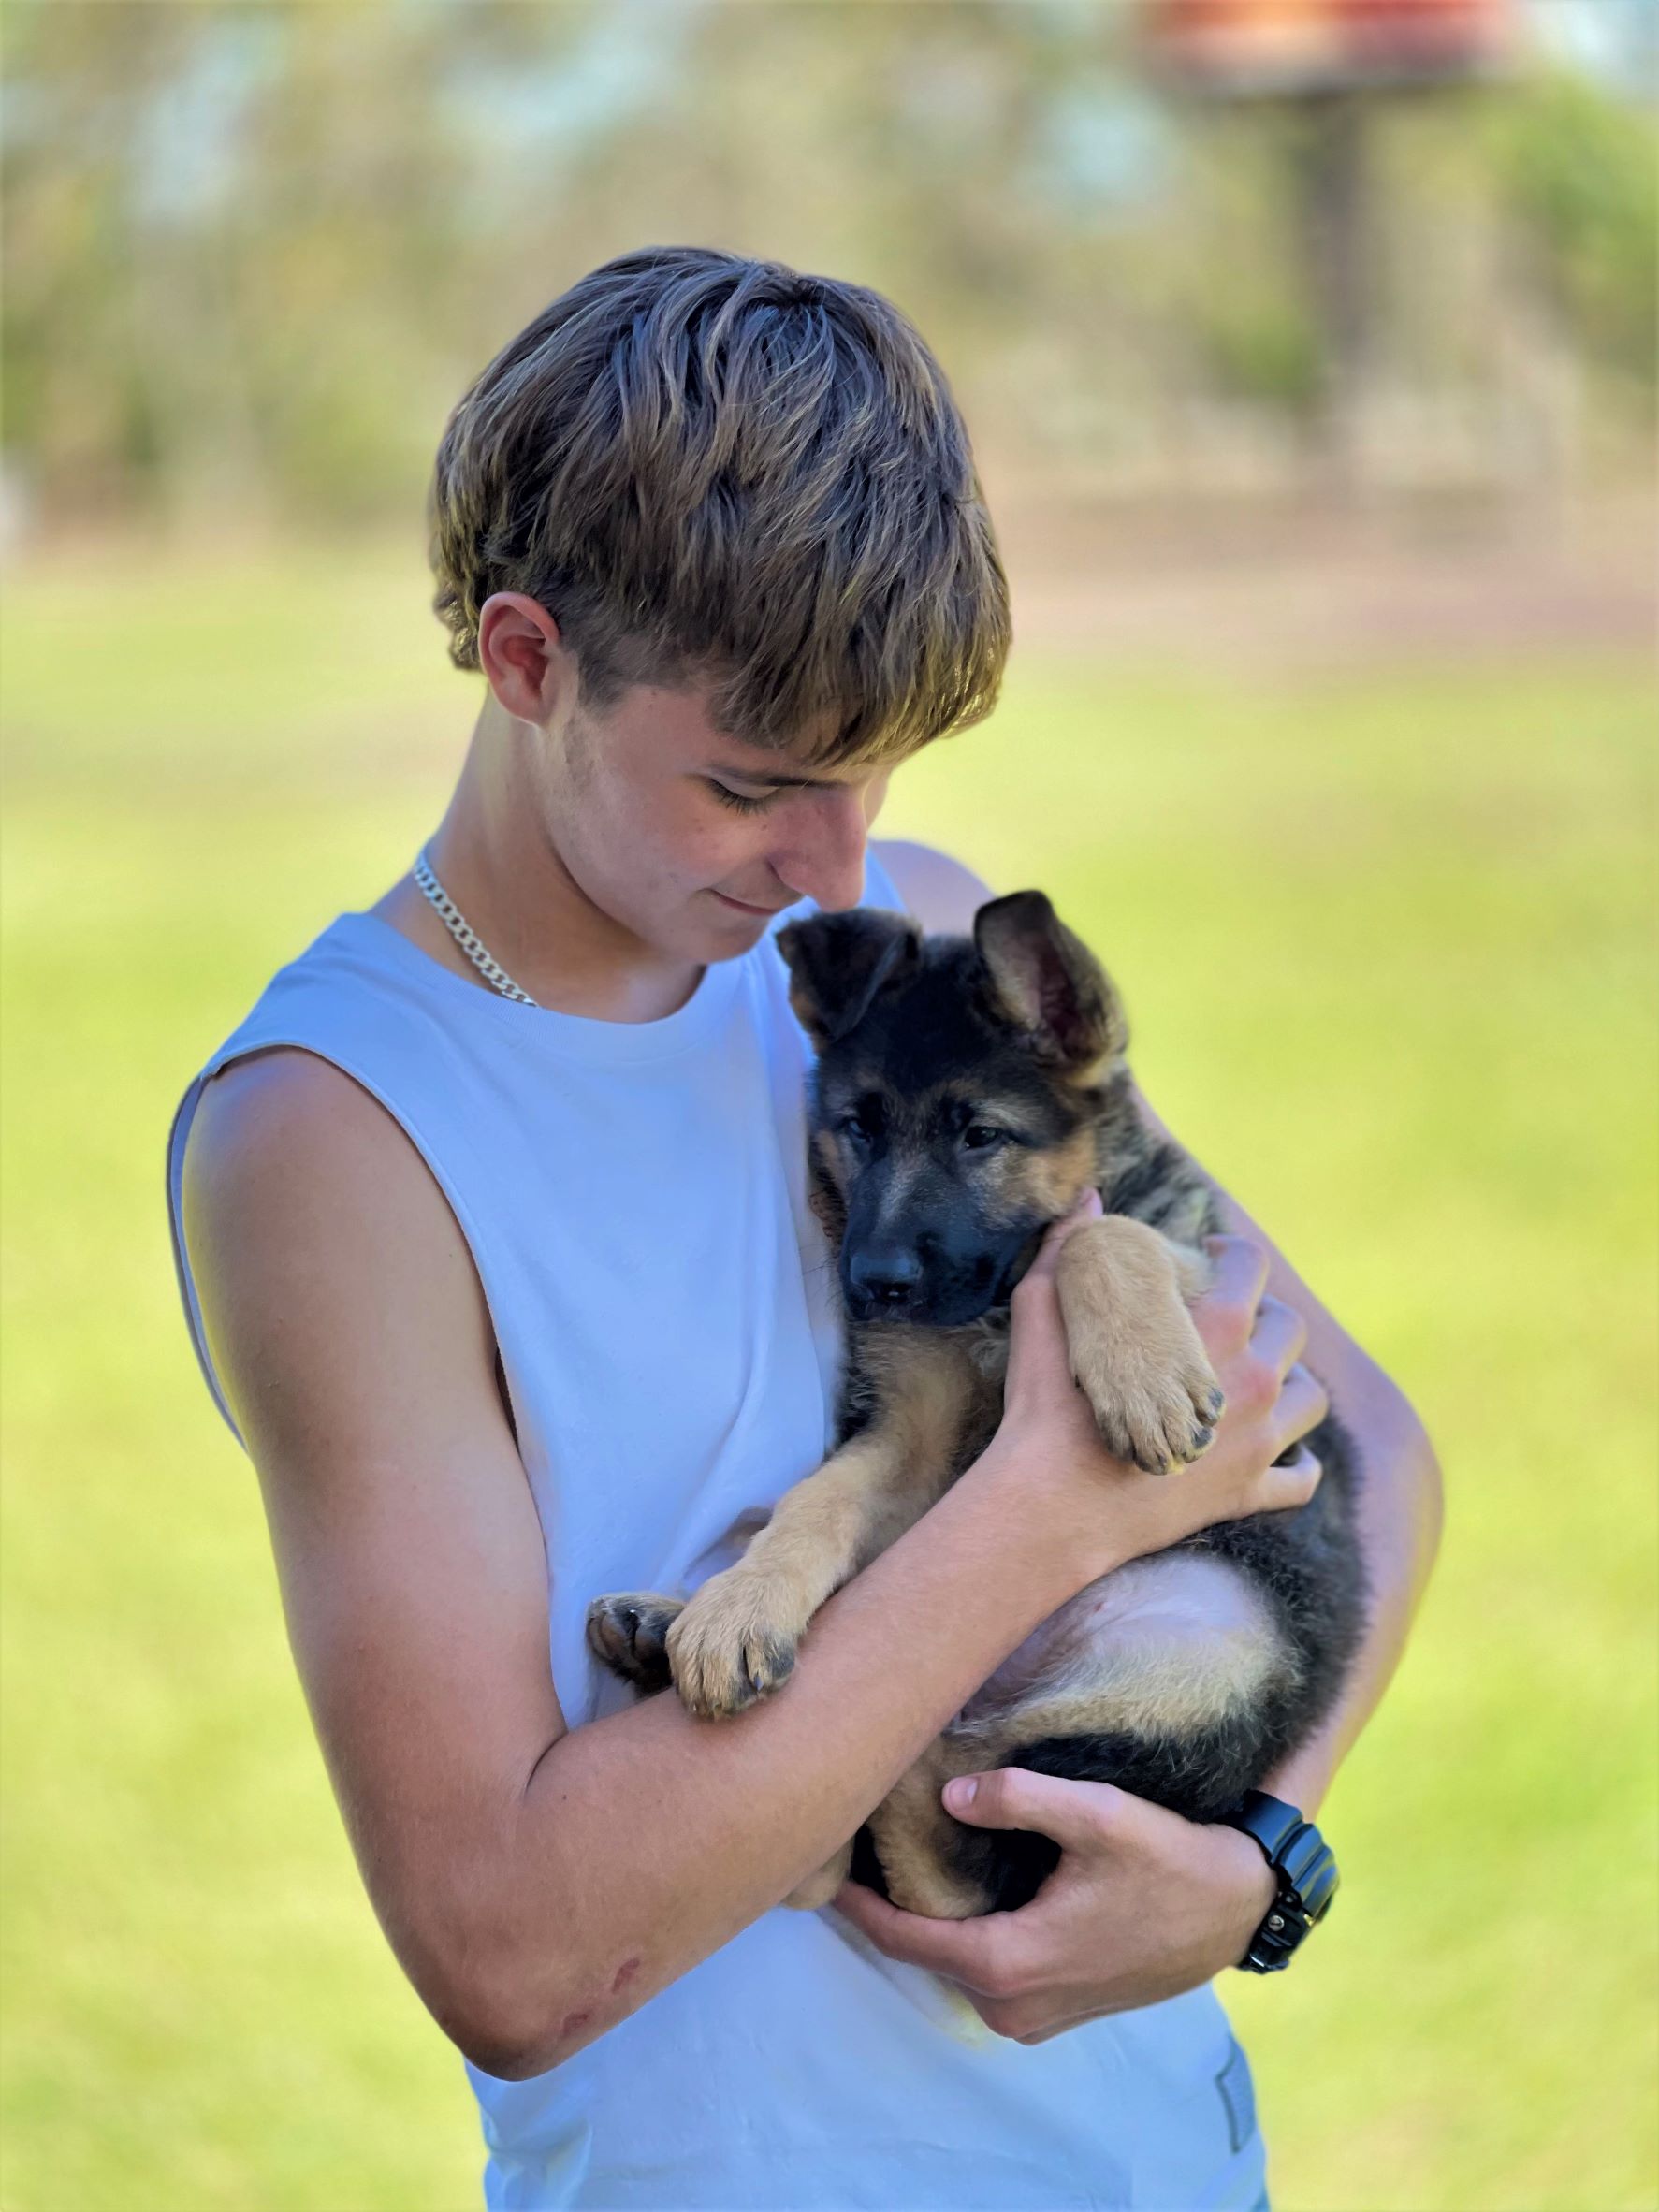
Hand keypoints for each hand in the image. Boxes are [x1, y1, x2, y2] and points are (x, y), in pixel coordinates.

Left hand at [833, 1767, 1277, 2041]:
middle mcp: (1011, 2006)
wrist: (1234, 1911)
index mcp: (1009, 1962)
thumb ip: (1019, 1800)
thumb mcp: (1098, 1814)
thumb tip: (950, 1796)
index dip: (857, 1902)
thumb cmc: (1168, 1860)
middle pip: (922, 1953)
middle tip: (857, 1846)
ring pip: (952, 1964)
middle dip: (887, 1904)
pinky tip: (957, 1888)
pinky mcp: (1052, 2013)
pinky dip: (962, 1936)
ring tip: (898, 1859)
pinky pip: (984, 1974)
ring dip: (926, 1921)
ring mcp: (1031, 2019)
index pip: (903, 1936)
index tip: (821, 1864)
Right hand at [984, 1203, 1326, 1579]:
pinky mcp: (1248, 1493)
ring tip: (1261, 1383)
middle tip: (1237, 1322)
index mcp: (1213, 1327)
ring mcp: (1257, 1441)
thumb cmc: (1045, 1407)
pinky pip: (1301, 1478)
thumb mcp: (1041, 1309)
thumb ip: (1066, 1248)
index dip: (1234, 1252)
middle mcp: (1251, 1380)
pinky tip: (1283, 1455)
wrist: (1051, 1506)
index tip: (1215, 1256)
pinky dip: (1298, 1464)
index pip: (1252, 1267)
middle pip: (1290, 1331)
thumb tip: (1088, 1200)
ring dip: (1292, 1385)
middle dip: (1266, 1319)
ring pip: (1309, 1399)